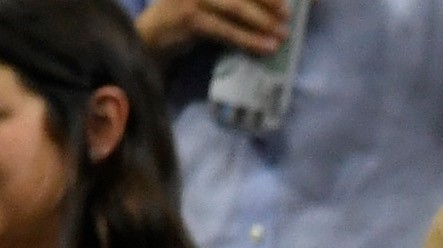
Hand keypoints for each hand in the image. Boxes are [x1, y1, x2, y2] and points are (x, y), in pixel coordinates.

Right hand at [134, 0, 287, 55]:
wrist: (154, 35)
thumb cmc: (191, 15)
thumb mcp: (214, 0)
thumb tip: (277, 7)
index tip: (288, 3)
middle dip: (268, 0)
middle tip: (288, 15)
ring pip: (236, 6)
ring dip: (262, 22)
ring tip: (282, 35)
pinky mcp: (189, 17)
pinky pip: (225, 29)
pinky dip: (248, 39)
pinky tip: (264, 47)